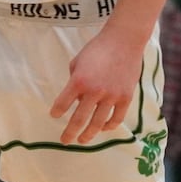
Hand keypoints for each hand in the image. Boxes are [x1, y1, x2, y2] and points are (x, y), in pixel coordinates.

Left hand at [49, 28, 141, 144]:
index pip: (63, 103)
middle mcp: (94, 91)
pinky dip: (109, 126)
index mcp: (79, 81)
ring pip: (98, 123)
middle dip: (69, 132)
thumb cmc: (98, 48)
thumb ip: (75, 80)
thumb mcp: (78, 61)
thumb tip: (76, 98)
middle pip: (79, 119)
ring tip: (83, 140)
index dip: (57, 111)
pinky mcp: (126, 97)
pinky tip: (103, 128)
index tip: (54, 116)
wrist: (123, 40)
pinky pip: (116, 118)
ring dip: (88, 134)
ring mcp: (111, 96)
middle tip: (65, 140)